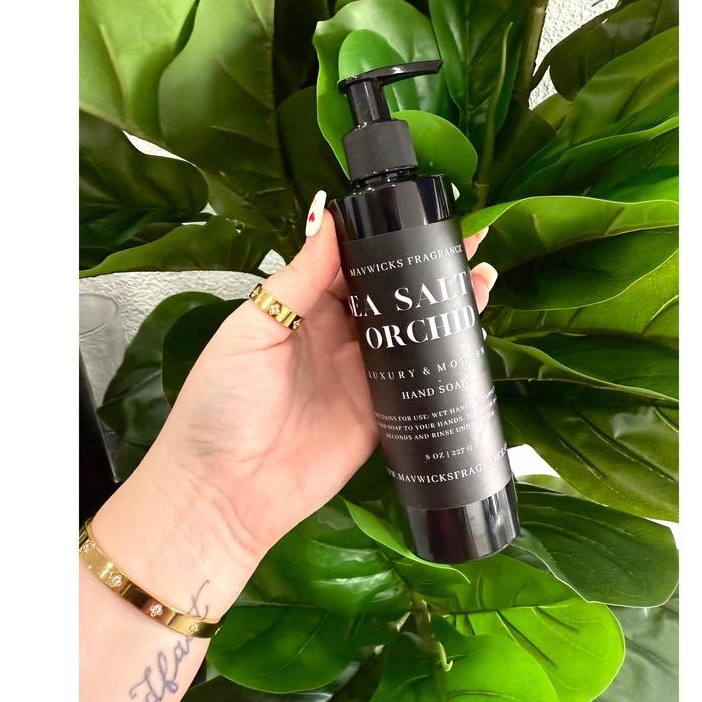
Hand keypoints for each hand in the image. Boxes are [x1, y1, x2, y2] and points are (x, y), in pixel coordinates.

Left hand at [153, 192, 497, 561]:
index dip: (386, 237)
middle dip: (427, 266)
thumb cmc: (221, 404)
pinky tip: (471, 332)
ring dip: (446, 304)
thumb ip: (297, 278)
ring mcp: (364, 375)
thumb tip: (327, 216)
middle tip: (467, 237)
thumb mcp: (252, 330)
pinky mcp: (382, 413)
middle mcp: (339, 337)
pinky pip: (419, 380)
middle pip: (391, 294)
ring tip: (480, 275)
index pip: (354, 263)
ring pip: (413, 332)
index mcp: (304, 308)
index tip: (419, 211)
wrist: (226, 489)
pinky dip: (447, 358)